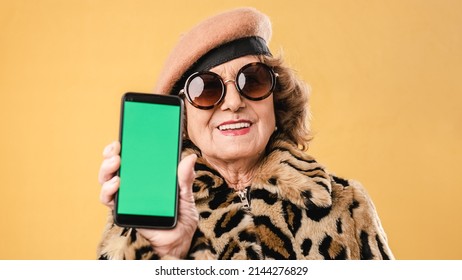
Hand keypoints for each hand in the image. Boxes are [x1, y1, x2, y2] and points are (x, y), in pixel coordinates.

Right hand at [98, 141, 198, 258]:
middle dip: (111, 154)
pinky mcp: (123, 211)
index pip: (132, 156)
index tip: (125, 134)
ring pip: (107, 179)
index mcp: (147, 175)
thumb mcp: (186, 194)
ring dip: (107, 169)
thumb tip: (190, 157)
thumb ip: (185, 177)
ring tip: (115, 163)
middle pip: (115, 165)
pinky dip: (109, 190)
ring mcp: (126, 197)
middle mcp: (133, 184)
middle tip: (116, 149)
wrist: (179, 241)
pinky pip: (110, 200)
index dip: (124, 144)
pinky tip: (117, 183)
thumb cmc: (181, 216)